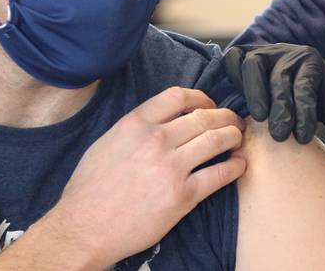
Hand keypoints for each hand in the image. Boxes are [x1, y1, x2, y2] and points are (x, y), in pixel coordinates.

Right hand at [46, 88, 245, 267]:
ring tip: (239, 138)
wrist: (84, 228)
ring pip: (217, 139)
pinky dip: (235, 167)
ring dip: (234, 135)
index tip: (209, 105)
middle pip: (204, 116)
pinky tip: (239, 165)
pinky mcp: (183, 196)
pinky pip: (219, 174)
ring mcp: (171, 167)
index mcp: (136, 124)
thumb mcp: (107, 142)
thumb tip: (163, 120)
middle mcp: (156, 140)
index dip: (202, 97)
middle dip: (225, 116)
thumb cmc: (90, 189)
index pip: (178, 96)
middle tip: (233, 121)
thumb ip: (136, 128)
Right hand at [224, 43, 324, 162]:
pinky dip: (235, 77)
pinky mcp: (241, 54)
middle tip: (282, 137)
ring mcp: (262, 52)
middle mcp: (286, 54)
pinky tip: (238, 102)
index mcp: (312, 63)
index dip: (306, 111)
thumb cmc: (308, 98)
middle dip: (282, 108)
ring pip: (255, 66)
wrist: (288, 73)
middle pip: (281, 79)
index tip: (305, 138)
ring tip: (259, 119)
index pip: (308, 85)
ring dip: (256, 93)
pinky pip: (235, 60)